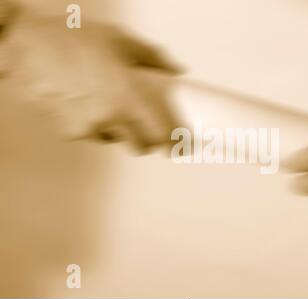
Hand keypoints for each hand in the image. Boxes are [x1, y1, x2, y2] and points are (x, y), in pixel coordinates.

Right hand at [0, 14, 181, 151]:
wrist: (26, 48)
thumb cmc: (74, 40)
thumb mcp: (121, 41)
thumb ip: (154, 57)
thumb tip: (178, 70)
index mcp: (127, 97)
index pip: (160, 135)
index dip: (172, 142)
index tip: (178, 143)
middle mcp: (109, 118)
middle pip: (140, 146)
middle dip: (148, 139)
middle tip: (149, 125)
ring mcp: (87, 128)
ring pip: (115, 140)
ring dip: (121, 130)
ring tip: (113, 105)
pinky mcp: (69, 132)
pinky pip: (93, 135)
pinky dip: (97, 125)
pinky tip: (90, 104)